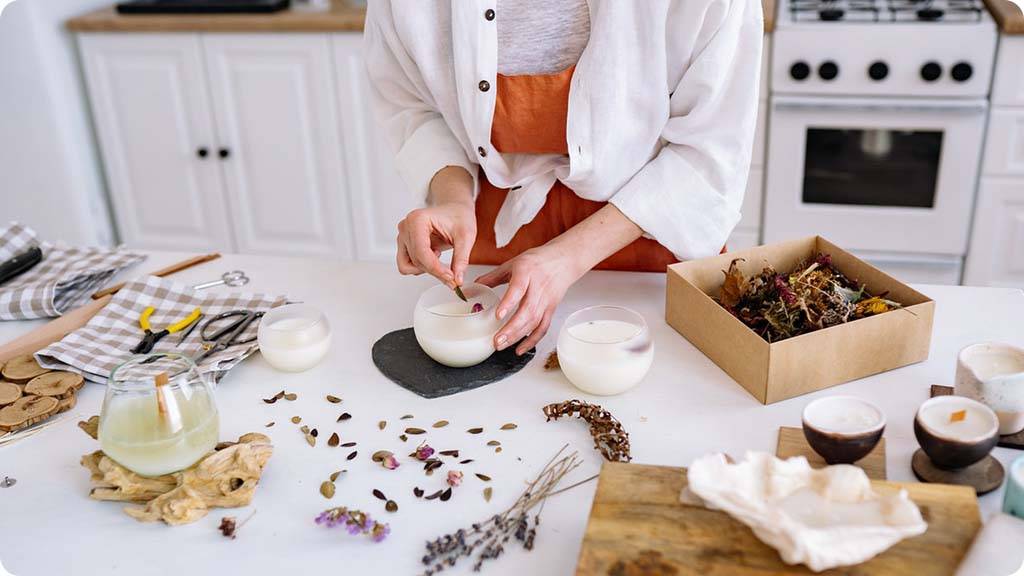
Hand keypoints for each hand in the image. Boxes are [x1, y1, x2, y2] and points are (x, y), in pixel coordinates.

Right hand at [396, 167, 475, 286]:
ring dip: (426, 270)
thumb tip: (457, 279)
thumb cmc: (459, 216)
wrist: (455, 209)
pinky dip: (420, 268)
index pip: (421, 252)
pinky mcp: (404, 244)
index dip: (436, 269)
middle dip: (435, 271)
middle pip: (416, 260)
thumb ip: (461, 259)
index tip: (451, 278)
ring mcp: (403, 236)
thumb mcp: (466, 236)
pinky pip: (406, 265)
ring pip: (409, 265)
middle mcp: (406, 227)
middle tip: (453, 276)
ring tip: (442, 261)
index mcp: (417, 220)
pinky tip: (433, 258)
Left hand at [475, 244, 584, 355]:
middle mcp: (538, 287)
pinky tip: (519, 349)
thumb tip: (475, 287)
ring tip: (501, 346)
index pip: (518, 289)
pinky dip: (531, 340)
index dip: (509, 302)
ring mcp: (546, 300)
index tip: (498, 315)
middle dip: (511, 329)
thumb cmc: (538, 261)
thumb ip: (493, 276)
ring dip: (518, 336)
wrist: (564, 260)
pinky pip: (543, 328)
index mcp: (527, 272)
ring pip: (534, 322)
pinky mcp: (551, 309)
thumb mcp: (513, 263)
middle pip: (527, 311)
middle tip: (496, 341)